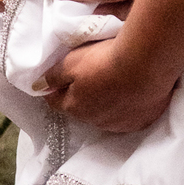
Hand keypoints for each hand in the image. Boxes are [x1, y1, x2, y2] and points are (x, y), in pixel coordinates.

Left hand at [43, 37, 177, 133]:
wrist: (146, 64)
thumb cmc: (105, 60)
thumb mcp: (71, 62)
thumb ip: (52, 76)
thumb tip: (37, 87)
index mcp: (75, 107)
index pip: (57, 102)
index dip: (57, 90)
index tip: (60, 80)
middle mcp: (95, 121)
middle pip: (83, 110)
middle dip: (83, 97)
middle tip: (92, 77)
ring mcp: (120, 124)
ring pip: (107, 115)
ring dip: (107, 104)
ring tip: (115, 83)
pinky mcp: (142, 121)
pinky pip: (130, 117)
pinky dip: (129, 107)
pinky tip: (134, 93)